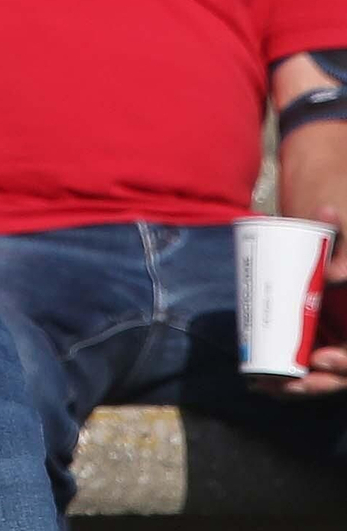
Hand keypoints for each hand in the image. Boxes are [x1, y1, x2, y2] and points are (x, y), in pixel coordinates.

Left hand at [276, 209, 346, 396]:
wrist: (332, 263)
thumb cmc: (340, 256)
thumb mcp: (343, 249)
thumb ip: (337, 233)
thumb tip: (326, 210)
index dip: (342, 365)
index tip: (316, 360)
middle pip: (339, 378)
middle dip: (312, 385)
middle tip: (283, 382)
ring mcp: (335, 350)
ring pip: (320, 380)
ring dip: (293, 388)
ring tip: (262, 385)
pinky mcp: (317, 349)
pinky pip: (306, 374)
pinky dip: (287, 383)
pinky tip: (260, 385)